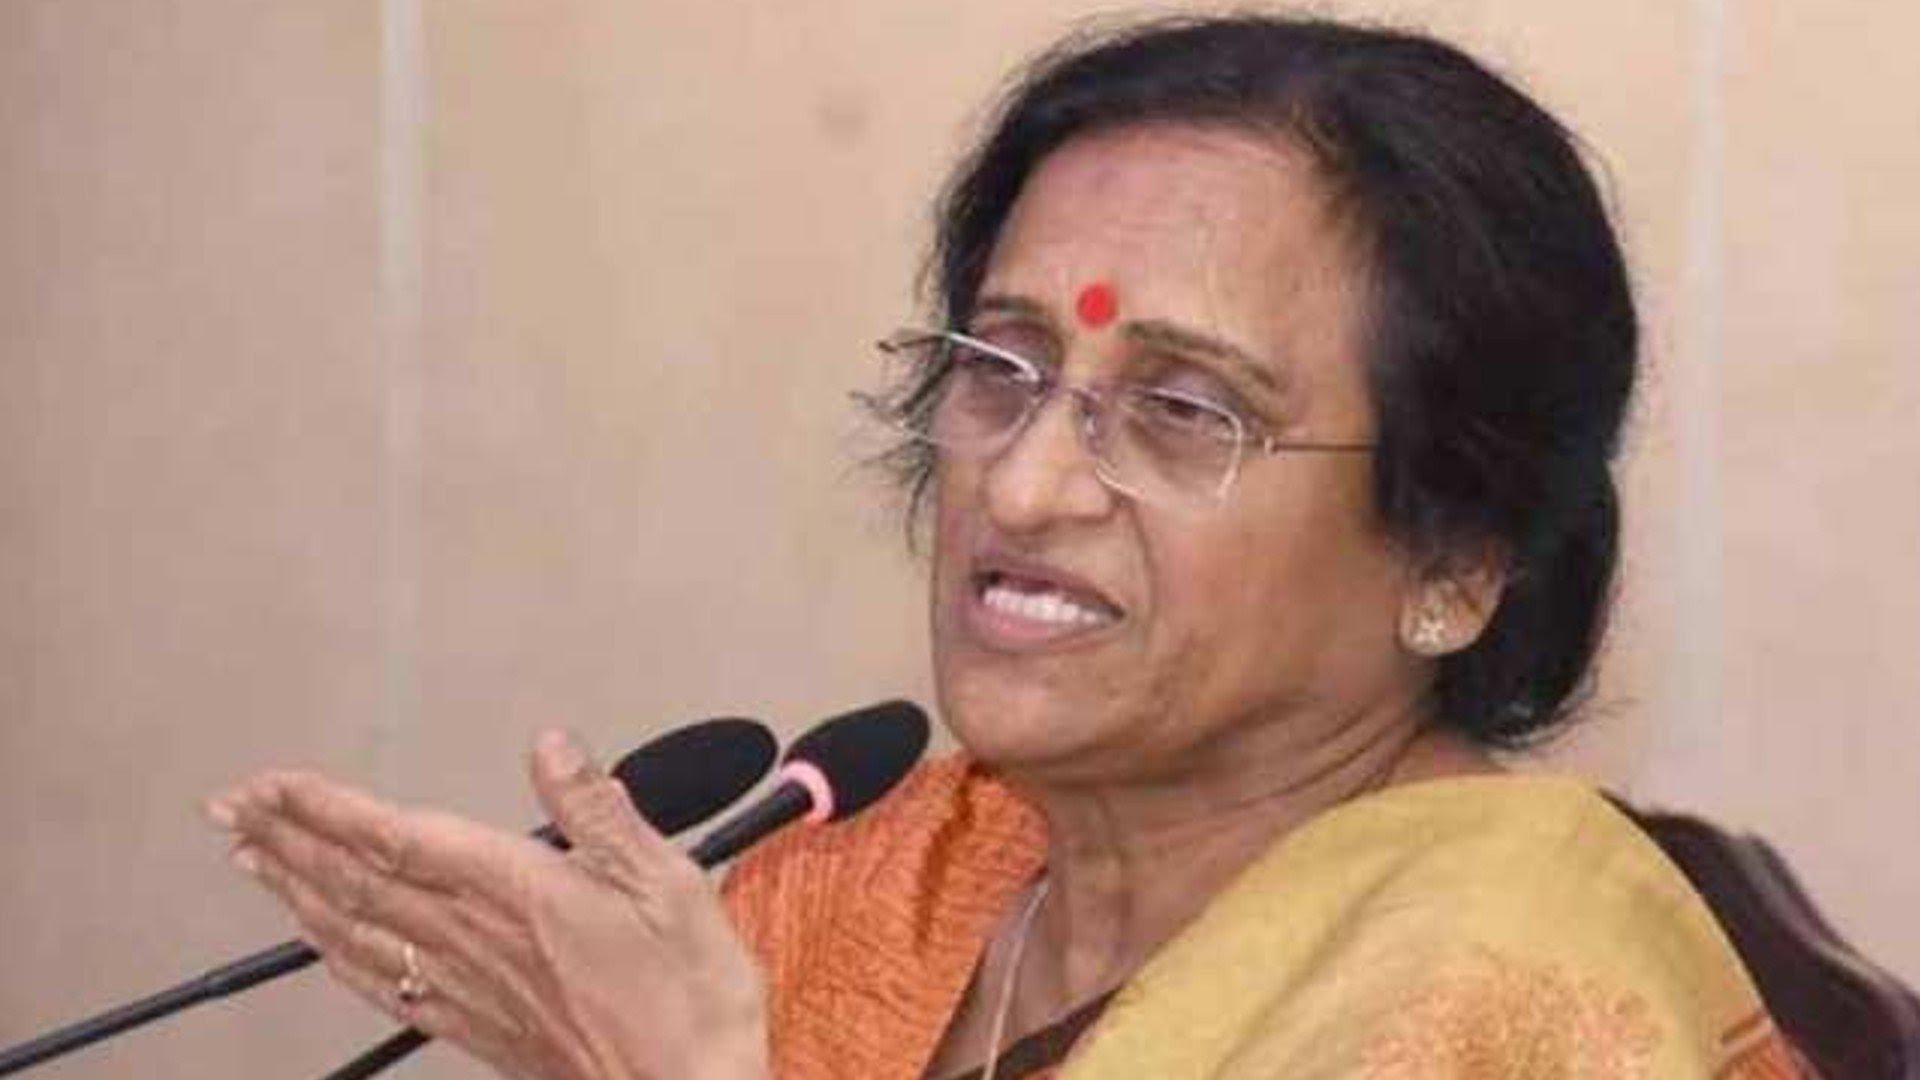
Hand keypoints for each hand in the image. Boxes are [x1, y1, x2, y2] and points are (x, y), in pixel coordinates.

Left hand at [207, 731, 768, 1079]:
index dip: (328, 810)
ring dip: (295, 890)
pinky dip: (336, 956)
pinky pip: (383, 986)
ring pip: (357, 932)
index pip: (400, 840)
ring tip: (251, 856)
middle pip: (359, 882)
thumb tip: (552, 749)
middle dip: (289, 838)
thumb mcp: (670, 885)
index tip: (275, 783)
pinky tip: (316, 942)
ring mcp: (468, 986)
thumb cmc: (688, 997)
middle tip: (232, 806)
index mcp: (520, 893)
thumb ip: (601, 814)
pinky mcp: (475, 1025)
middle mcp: (477, 939)